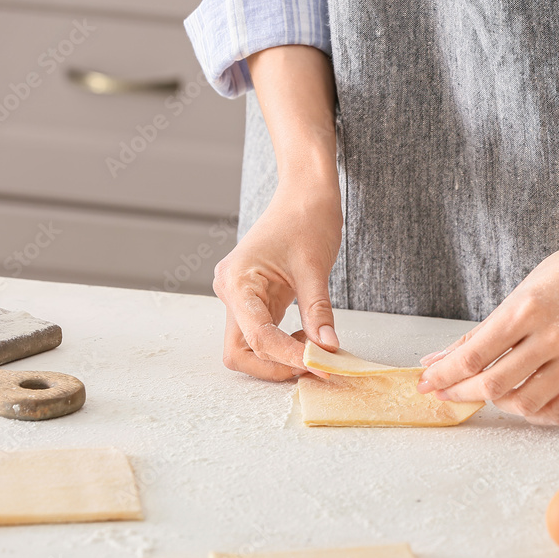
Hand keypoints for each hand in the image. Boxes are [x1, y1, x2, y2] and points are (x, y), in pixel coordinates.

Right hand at [214, 187, 341, 379]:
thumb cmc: (306, 218)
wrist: (304, 192)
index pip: (258, 336)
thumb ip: (318, 311)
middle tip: (313, 363)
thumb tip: (327, 349)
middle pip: (240, 352)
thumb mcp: (315, 268)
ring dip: (279, 357)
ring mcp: (239, 297)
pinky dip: (283, 344)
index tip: (319, 365)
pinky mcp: (254, 299)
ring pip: (249, 347)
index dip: (287, 357)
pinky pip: (262, 333)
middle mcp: (231, 291)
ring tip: (314, 348)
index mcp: (238, 281)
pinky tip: (307, 337)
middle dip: (274, 365)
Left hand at [417, 130, 558, 423]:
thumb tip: (435, 363)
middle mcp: (552, 336)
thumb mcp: (516, 296)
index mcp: (525, 310)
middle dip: (462, 393)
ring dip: (498, 404)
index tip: (426, 384)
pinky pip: (558, 412)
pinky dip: (533, 413)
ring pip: (523, 404)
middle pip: (493, 384)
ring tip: (491, 391)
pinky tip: (523, 399)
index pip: (472, 356)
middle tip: (449, 392)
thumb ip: (478, 335)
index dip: (443, 376)